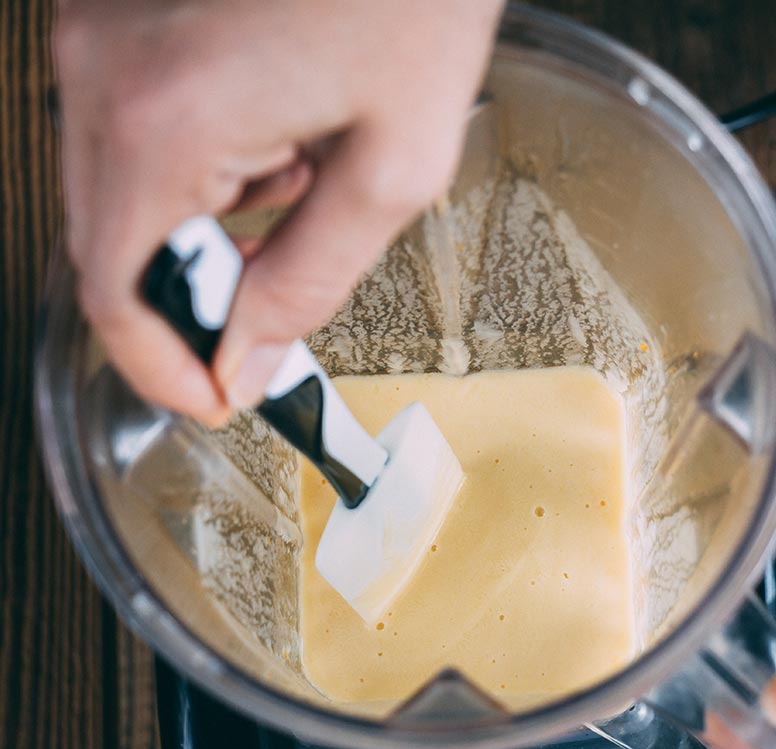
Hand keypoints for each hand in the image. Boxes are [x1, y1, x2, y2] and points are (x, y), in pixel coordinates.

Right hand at [55, 0, 501, 424]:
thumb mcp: (393, 163)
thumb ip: (308, 278)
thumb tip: (248, 357)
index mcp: (160, 118)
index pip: (116, 294)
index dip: (163, 367)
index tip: (215, 398)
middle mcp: (101, 68)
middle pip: (109, 245)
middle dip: (197, 291)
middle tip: (277, 295)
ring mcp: (99, 29)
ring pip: (120, 189)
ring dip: (205, 220)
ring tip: (307, 168)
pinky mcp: (119, 11)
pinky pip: (132, 127)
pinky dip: (199, 163)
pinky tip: (281, 124)